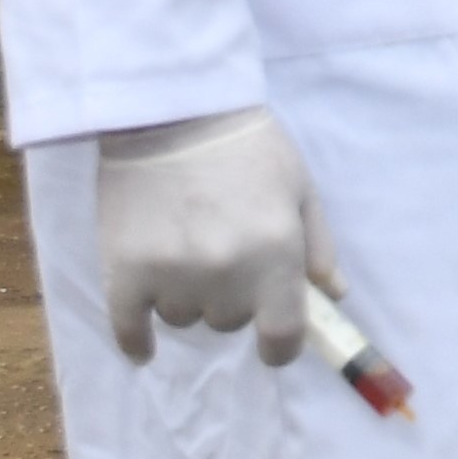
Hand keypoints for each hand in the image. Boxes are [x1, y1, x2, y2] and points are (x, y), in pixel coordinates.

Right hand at [95, 105, 337, 365]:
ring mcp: (171, 274)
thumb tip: (333, 298)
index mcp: (275, 252)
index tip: (276, 344)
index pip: (283, 334)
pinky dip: (136, 341)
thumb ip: (317, 247)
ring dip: (189, 298)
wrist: (171, 111)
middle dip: (233, 297)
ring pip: (184, 320)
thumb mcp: (299, 188)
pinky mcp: (124, 271)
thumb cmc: (248, 147)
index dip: (282, 347)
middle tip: (224, 253)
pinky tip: (142, 346)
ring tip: (185, 251)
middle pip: (230, 322)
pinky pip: (129, 330)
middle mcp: (225, 272)